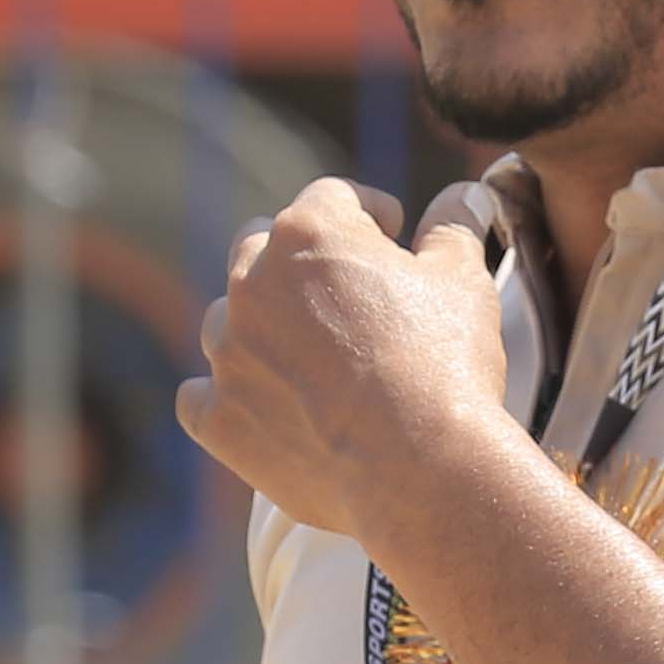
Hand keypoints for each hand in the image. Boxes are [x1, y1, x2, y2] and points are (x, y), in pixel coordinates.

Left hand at [176, 178, 510, 538]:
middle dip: (299, 262)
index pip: (332, 198)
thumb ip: (454, 229)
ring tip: (309, 362)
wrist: (418, 468)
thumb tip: (463, 195)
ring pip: (228, 322)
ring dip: (260, 330)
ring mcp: (227, 352)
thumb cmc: (444, 365)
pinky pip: (200, 397)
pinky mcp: (217, 418)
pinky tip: (263, 408)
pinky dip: (227, 398)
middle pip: (262, 247)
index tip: (390, 236)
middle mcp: (251, 281)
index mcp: (309, 232)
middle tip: (344, 296)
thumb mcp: (463, 282)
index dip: (367, 214)